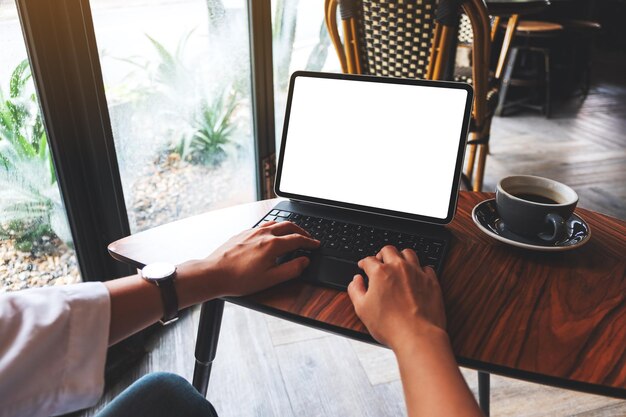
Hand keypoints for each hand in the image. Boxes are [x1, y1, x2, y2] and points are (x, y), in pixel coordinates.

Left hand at [193, 221, 319, 296]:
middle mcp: (263, 234)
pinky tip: (271, 234)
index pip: (297, 239)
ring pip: (275, 223)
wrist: (213, 274)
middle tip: (308, 237)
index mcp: (272, 245)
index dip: (309, 242)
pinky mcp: (242, 234)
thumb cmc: (239, 279)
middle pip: (288, 226)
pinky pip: (262, 225)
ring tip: (292, 232)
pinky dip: (273, 227)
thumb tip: (304, 261)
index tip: (316, 245)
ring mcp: (251, 232)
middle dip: (301, 230)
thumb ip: (291, 269)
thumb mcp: (270, 279)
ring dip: (287, 226)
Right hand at [347, 245, 445, 350]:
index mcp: (380, 272)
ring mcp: (417, 273)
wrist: (417, 335)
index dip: (364, 263)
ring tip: (398, 264)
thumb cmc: (390, 325)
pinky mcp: (431, 281)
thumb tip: (356, 280)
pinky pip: (426, 266)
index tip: (364, 266)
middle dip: (382, 254)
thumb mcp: (362, 309)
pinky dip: (419, 268)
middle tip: (380, 261)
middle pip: (389, 250)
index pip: (369, 260)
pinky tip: (416, 275)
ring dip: (401, 256)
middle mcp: (399, 268)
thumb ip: (355, 290)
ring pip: (409, 253)